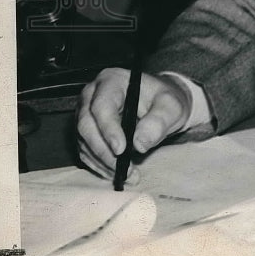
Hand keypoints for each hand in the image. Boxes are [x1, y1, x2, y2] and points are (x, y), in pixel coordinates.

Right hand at [76, 68, 191, 180]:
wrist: (159, 107)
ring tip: (127, 175)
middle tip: (124, 169)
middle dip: (103, 150)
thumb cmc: (164, 101)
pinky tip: (117, 173)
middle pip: (86, 124)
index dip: (108, 129)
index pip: (102, 105)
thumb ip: (158, 121)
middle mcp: (93, 95)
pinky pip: (85, 151)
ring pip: (83, 141)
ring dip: (102, 162)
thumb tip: (139, 143)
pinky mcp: (86, 131)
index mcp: (111, 80)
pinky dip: (99, 165)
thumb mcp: (171, 107)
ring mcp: (85, 113)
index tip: (121, 150)